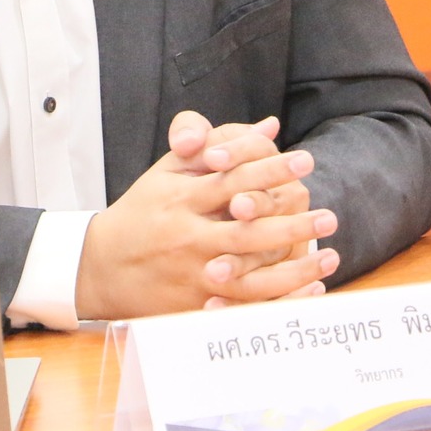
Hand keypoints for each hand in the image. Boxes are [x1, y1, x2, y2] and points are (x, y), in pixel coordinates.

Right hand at [74, 125, 338, 319]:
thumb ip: (217, 145)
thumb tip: (268, 125)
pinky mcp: (194, 303)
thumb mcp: (170, 171)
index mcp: (181, 198)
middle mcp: (187, 236)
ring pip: (250, 273)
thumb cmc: (143, 210)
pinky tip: (310, 290)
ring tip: (331, 253)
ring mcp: (191, 273)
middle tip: (328, 214)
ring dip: (293, 266)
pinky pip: (244, 305)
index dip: (270, 169)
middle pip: (247, 230)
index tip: (306, 160)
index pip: (233, 179)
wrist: (100, 265)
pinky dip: (279, 298)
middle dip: (290, 222)